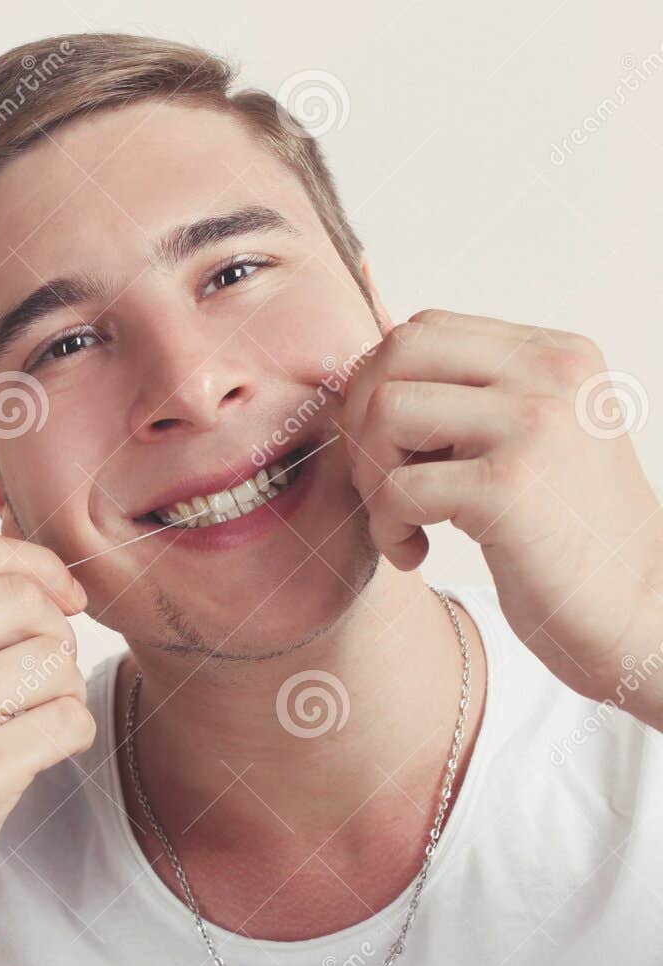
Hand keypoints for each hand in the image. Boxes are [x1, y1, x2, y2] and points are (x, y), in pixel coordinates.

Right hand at [0, 531, 94, 938]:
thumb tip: (54, 580)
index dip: (39, 567)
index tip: (62, 599)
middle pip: (25, 601)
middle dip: (53, 634)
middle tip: (34, 678)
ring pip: (55, 661)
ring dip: (61, 691)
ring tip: (23, 722)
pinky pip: (68, 721)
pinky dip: (69, 736)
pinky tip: (33, 754)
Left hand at [341, 308, 662, 710]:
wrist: (637, 608)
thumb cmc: (563, 531)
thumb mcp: (529, 437)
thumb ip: (468, 397)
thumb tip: (358, 378)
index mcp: (554, 353)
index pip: (422, 330)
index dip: (376, 387)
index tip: (387, 448)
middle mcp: (552, 373)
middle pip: (395, 354)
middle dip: (360, 420)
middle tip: (377, 480)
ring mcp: (535, 425)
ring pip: (387, 412)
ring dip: (369, 475)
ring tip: (396, 518)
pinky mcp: (510, 487)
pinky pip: (397, 488)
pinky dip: (385, 527)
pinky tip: (413, 551)